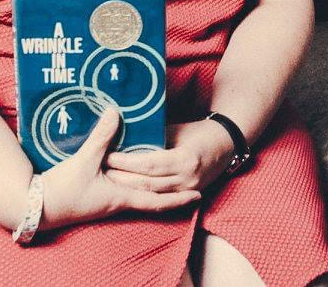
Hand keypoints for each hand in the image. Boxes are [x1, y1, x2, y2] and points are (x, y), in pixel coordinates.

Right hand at [38, 107, 201, 231]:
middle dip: (171, 195)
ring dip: (153, 190)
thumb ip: (102, 136)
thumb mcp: (86, 160)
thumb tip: (116, 111)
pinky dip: (134, 185)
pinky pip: (123, 193)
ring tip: (167, 179)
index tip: (197, 196)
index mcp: (121, 197)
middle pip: (151, 201)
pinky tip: (131, 175)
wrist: (38, 206)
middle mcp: (117, 203)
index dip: (178, 199)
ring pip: (138, 197)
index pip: (156, 201)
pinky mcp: (95, 198)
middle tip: (189, 186)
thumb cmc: (65, 189)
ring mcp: (106, 203)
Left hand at [103, 118, 235, 193]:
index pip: (149, 164)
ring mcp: (188, 190)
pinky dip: (143, 195)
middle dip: (122, 178)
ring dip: (129, 189)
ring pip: (152, 194)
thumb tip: (126, 129)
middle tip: (101, 169)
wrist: (226, 144)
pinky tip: (127, 191)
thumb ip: (153, 134)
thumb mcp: (176, 128)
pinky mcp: (187, 195)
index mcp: (184, 159)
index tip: (108, 155)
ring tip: (108, 181)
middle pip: (148, 183)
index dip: (127, 162)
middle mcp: (187, 178)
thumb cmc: (199, 131)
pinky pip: (161, 198)